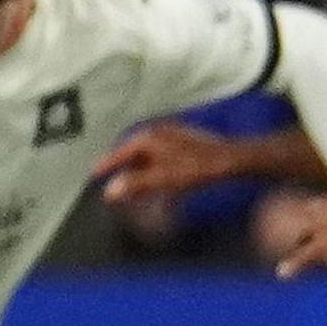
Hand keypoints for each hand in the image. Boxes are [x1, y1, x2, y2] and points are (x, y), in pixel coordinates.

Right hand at [94, 123, 256, 203]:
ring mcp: (174, 137)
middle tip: (113, 183)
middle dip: (124, 169)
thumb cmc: (197, 168)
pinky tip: (161, 184)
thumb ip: (136, 184)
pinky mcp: (187, 145)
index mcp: (149, 138)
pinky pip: (165, 159)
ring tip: (134, 187)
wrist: (232, 158)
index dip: (107, 164)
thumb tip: (110, 192)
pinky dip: (158, 171)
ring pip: (150, 156)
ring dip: (141, 172)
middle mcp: (159, 133)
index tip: (94, 174)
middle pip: (134, 153)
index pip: (120, 152)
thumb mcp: (163, 178)